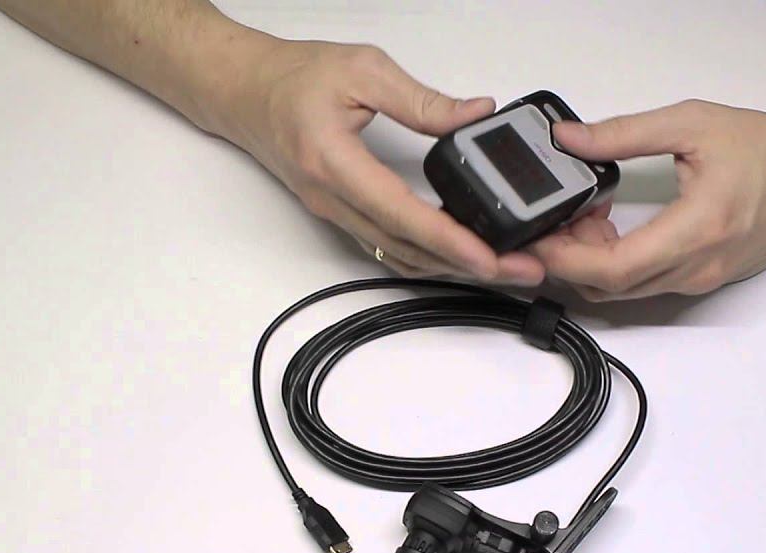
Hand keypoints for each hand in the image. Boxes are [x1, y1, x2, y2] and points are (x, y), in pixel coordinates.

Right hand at [224, 39, 543, 285]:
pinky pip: (387, 247)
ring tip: (502, 267)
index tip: (489, 257)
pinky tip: (457, 255)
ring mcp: (335, 212)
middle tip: (521, 268)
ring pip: (398, 255)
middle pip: (407, 248)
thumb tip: (474, 115)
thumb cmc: (291, 78)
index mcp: (335, 162)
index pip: (402, 214)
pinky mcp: (340, 214)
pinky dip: (427, 257)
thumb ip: (422, 99)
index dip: (449, 241)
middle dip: (466, 265)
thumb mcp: (362, 69)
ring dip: (450, 267)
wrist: (244, 92)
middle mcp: (333, 199)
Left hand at [529, 100, 765, 300]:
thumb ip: (623, 134)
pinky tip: (613, 228)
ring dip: (592, 261)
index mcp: (696, 229)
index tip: (537, 239)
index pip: (613, 267)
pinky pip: (644, 285)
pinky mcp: (701, 281)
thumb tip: (571, 140)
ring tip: (586, 216)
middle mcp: (697, 267)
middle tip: (555, 220)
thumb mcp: (691, 124)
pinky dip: (616, 264)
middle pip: (610, 286)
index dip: (565, 258)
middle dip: (569, 257)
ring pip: (625, 290)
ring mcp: (700, 280)